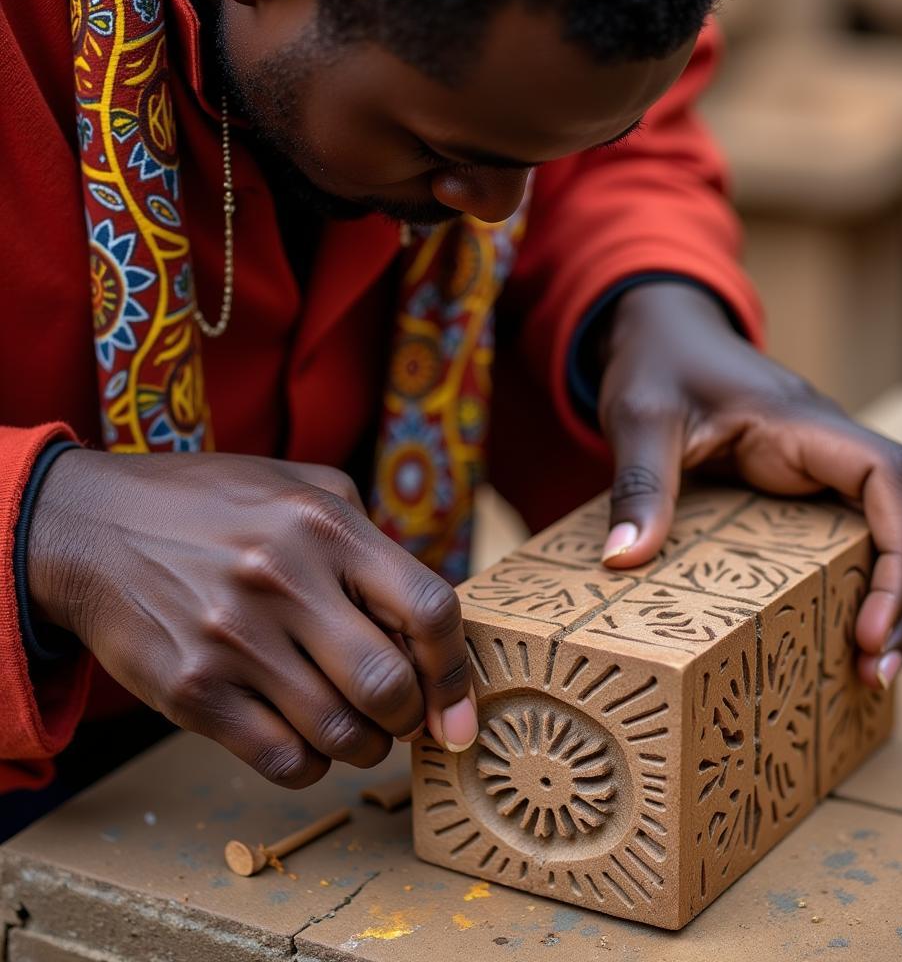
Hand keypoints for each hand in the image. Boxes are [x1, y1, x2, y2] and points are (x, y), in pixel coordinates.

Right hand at [28, 451, 477, 786]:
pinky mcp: (193, 691)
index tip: (458, 709)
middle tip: (404, 717)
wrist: (92, 528)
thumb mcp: (303, 489)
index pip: (429, 609)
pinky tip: (306, 740)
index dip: (457, 671)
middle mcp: (283, 579)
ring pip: (341, 734)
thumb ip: (370, 540)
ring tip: (358, 729)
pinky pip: (283, 761)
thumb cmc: (214, 507)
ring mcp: (234, 639)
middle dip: (411, 717)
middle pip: (389, 685)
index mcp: (325, 526)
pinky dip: (312, 765)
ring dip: (366, 747)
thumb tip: (427, 623)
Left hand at [597, 282, 901, 688]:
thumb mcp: (639, 417)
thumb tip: (625, 561)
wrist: (663, 331)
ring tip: (872, 669)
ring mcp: (827, 467)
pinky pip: (869, 533)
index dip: (901, 552)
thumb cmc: (658, 363)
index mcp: (804, 423)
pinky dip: (877, 582)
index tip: (871, 624)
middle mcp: (832, 447)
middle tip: (874, 671)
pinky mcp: (811, 486)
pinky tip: (852, 632)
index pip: (892, 476)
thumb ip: (638, 483)